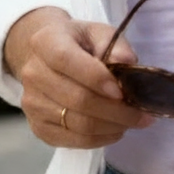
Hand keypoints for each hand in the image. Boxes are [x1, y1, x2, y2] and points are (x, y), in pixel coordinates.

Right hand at [4, 7, 152, 149]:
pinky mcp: (38, 127)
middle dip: (115, 111)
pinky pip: (71, 140)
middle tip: (142, 114)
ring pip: (76, 123)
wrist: (48, 59)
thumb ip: (117, 46)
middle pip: (76, 99)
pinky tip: (116, 130)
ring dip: (111, 127)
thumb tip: (127, 63)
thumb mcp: (101, 33)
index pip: (66, 60)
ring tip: (133, 122)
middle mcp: (32, 74)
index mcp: (46, 42)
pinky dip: (99, 139)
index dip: (96, 78)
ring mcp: (31, 104)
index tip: (122, 92)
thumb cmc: (81, 44)